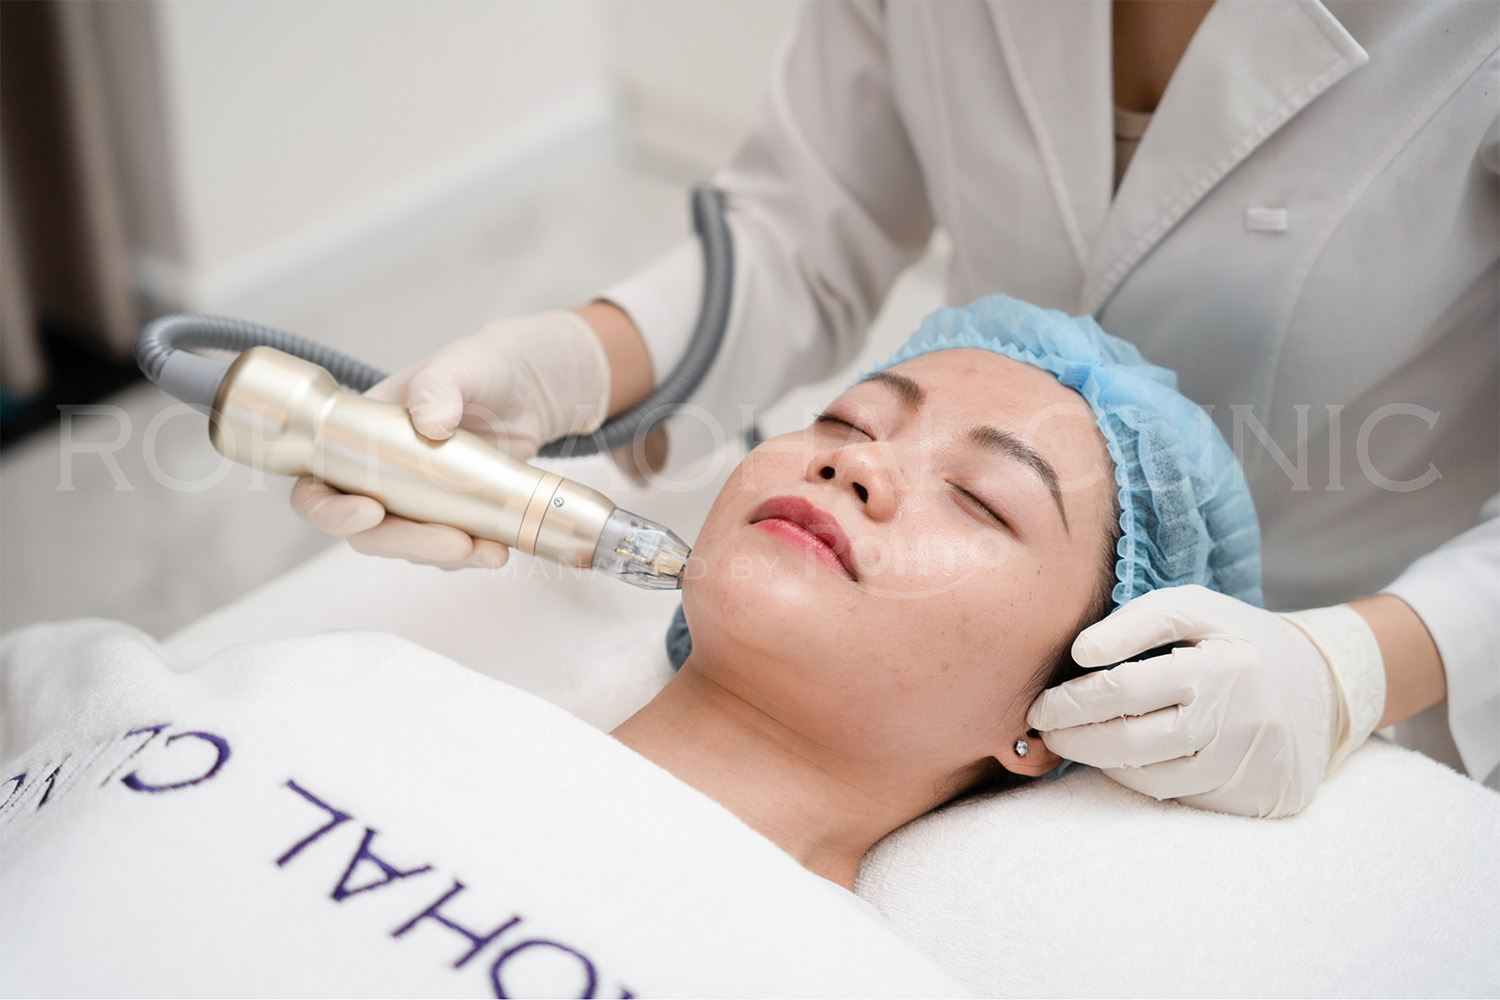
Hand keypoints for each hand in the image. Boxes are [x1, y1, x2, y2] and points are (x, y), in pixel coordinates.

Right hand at [290, 310, 610, 568]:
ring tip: (488, 551)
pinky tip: (497, 549)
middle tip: (455, 543)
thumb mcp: (458, 366)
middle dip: (406, 544)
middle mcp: (376, 475)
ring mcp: (413, 499)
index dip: (330, 510)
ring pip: (408, 547)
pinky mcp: (449, 514)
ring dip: (443, 557)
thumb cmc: (478, 367)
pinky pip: (447, 549)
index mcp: (354, 438)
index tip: (369, 511)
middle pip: (365, 531)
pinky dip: (470, 556)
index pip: (316, 487)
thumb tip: (429, 424)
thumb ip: (439, 386)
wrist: (526, 389)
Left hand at [1028, 585, 1385, 816]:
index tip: (1041, 702)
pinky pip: (1176, 796)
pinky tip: (1119, 759)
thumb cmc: (1239, 640)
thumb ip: (1136, 621)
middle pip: (1130, 743)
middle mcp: (1237, 720)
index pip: (1125, 689)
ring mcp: (1247, 765)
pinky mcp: (1255, 798)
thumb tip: (1080, 654)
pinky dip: (1137, 779)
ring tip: (1073, 741)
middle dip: (1073, 738)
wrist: (1323, 687)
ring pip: (1149, 777)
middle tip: (1045, 729)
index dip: (1072, 701)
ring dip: (1099, 762)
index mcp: (1220, 666)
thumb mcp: (1196, 609)